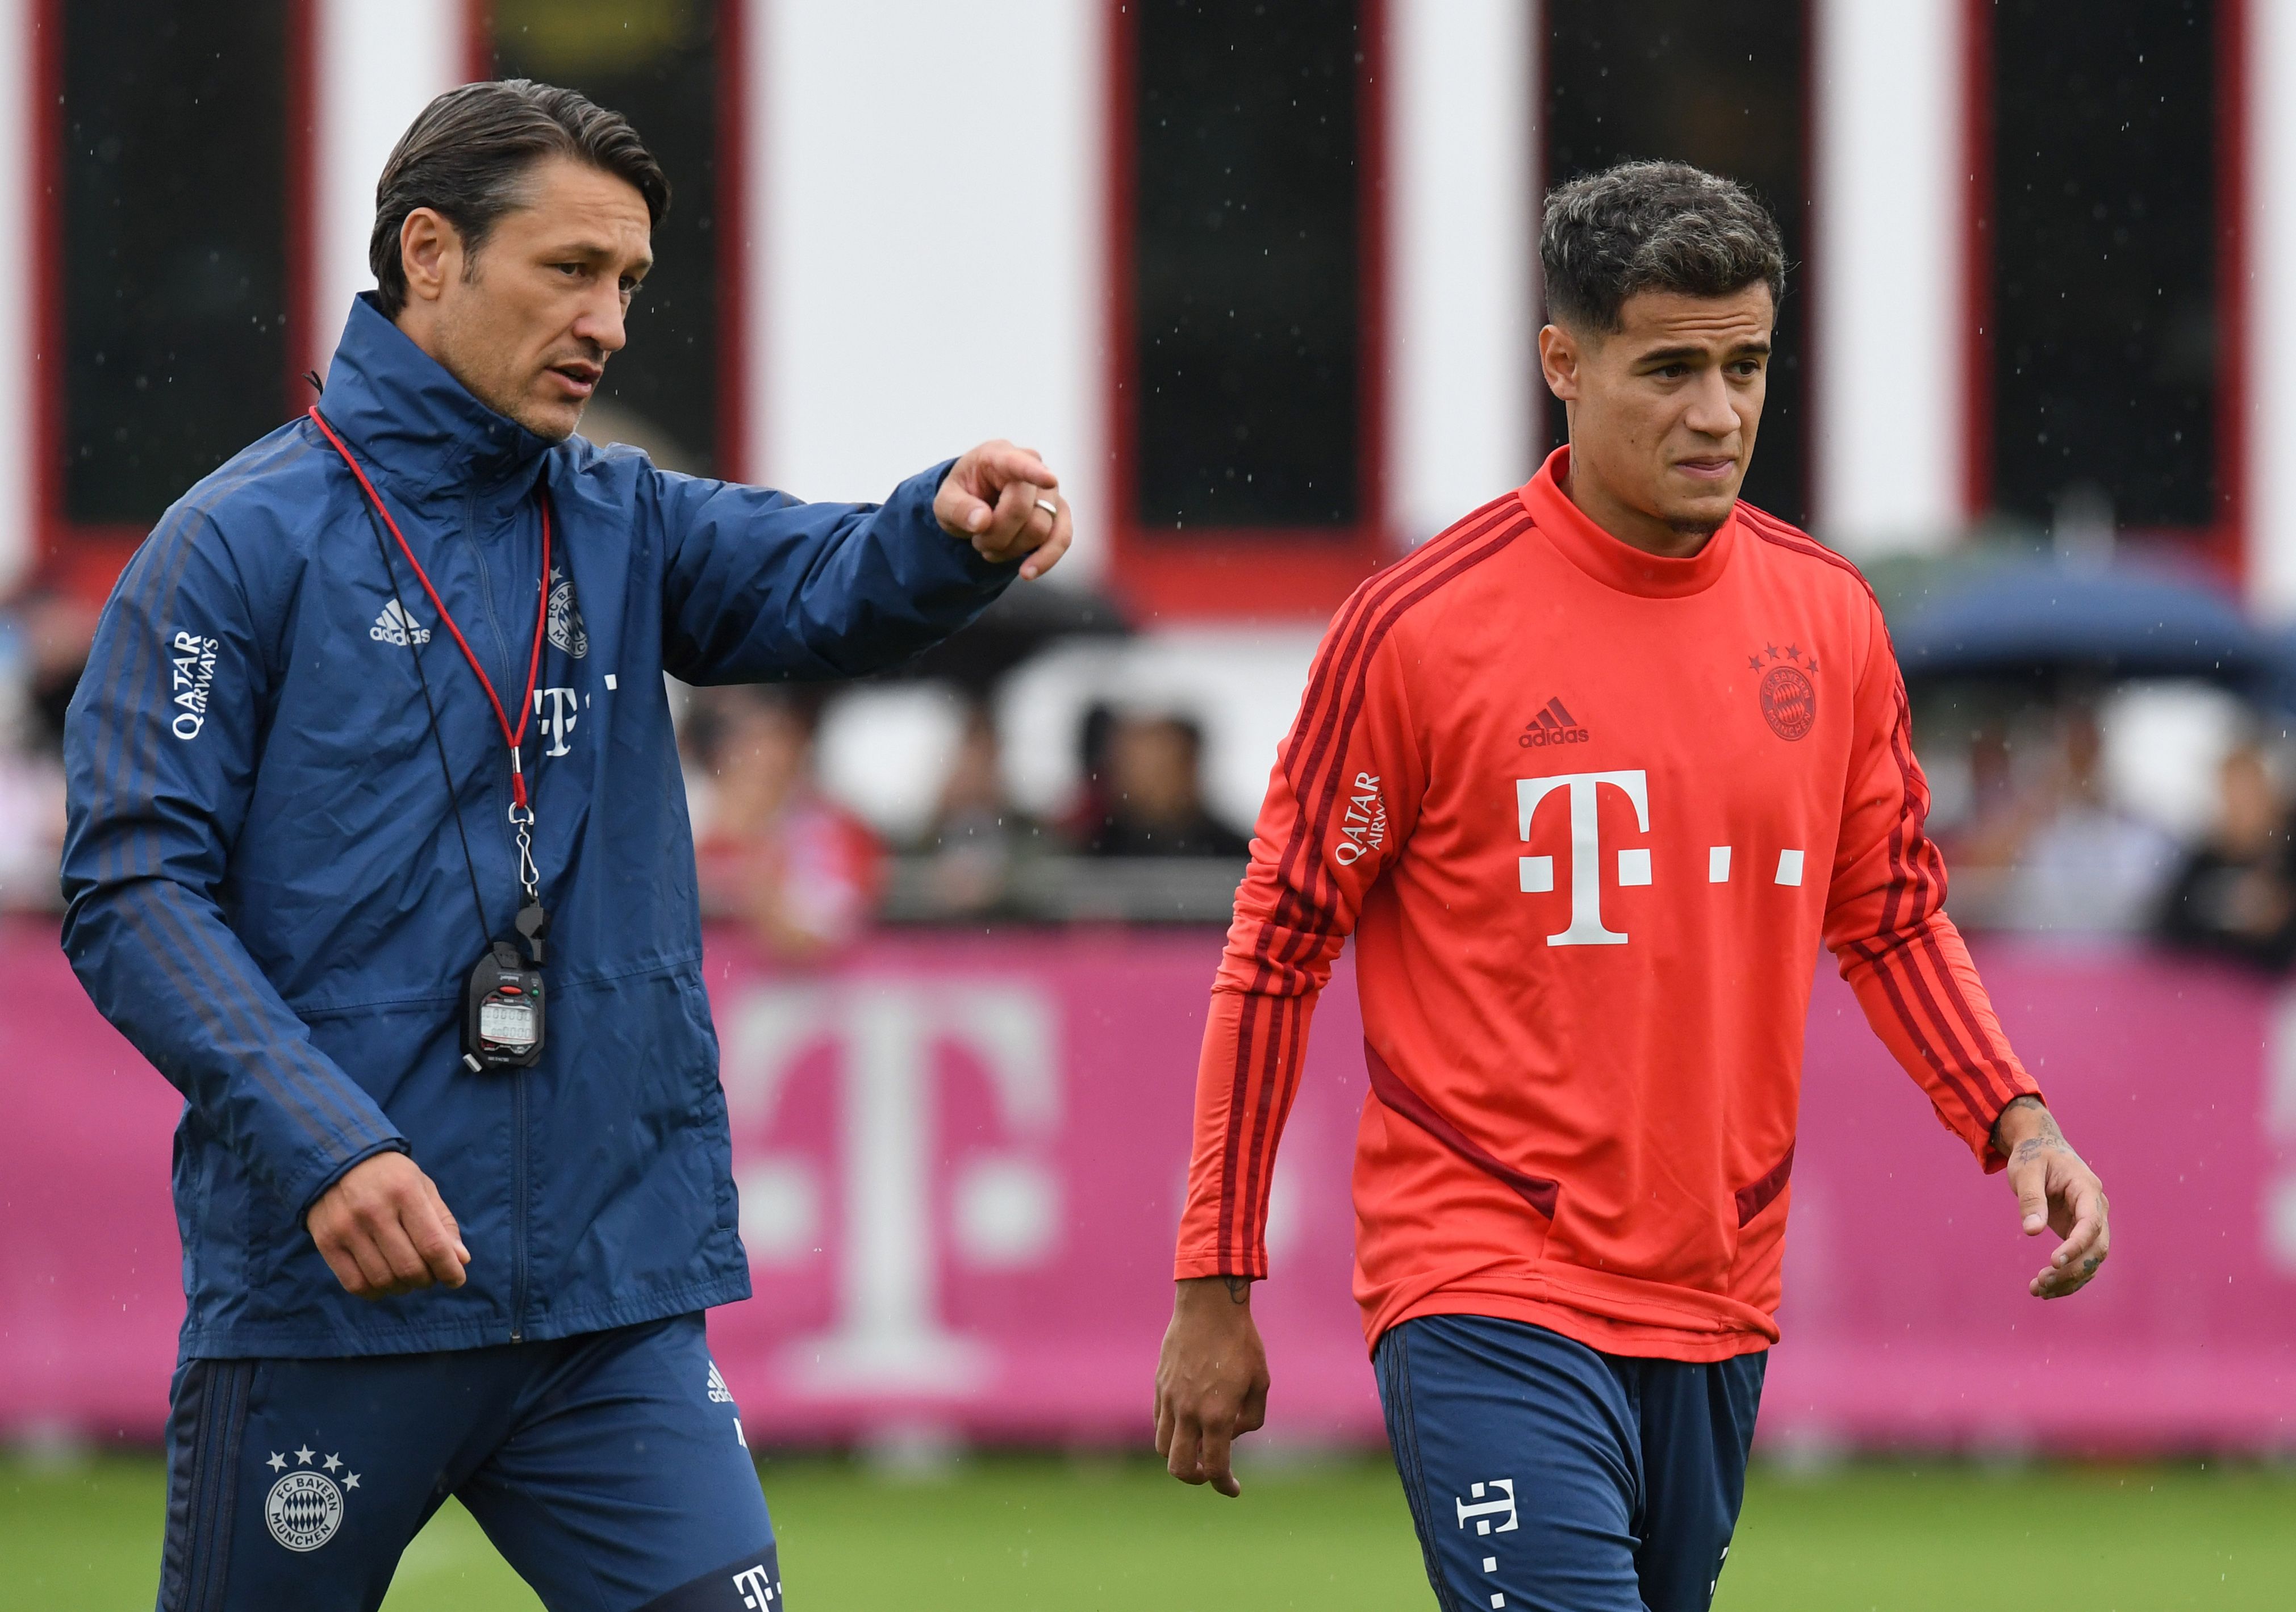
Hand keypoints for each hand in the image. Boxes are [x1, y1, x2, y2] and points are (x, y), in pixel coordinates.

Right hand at [306, 1152, 469, 1299]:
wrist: (337, 1159)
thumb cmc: (390, 1176)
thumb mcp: (422, 1186)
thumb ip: (443, 1223)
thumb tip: (461, 1260)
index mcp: (405, 1192)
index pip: (433, 1245)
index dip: (449, 1270)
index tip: (456, 1279)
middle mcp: (374, 1211)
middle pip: (409, 1267)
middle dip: (427, 1280)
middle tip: (430, 1276)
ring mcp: (347, 1228)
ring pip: (383, 1279)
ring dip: (403, 1287)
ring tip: (408, 1278)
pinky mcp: (326, 1242)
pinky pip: (355, 1284)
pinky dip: (375, 1292)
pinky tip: (384, 1283)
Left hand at [934, 440, 1072, 579]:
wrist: (978, 503)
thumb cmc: (962, 495)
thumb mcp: (944, 501)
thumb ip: (958, 509)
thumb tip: (982, 521)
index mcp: (999, 455)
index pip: (1018, 463)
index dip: (1033, 473)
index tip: (1048, 480)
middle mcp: (1032, 467)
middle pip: (1023, 510)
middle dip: (997, 535)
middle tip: (977, 541)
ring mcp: (1049, 490)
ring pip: (1039, 529)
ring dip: (1010, 548)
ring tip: (990, 545)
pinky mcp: (1060, 513)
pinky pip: (1061, 539)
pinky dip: (1044, 559)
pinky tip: (1027, 572)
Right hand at [1153, 1276, 1269, 1496]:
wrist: (1209, 1306)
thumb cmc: (1241, 1342)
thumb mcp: (1260, 1383)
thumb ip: (1250, 1418)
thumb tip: (1232, 1434)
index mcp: (1217, 1416)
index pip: (1214, 1467)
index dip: (1223, 1485)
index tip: (1232, 1489)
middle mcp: (1189, 1412)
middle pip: (1180, 1467)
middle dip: (1195, 1478)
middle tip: (1210, 1471)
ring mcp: (1169, 1399)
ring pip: (1163, 1447)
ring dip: (1180, 1454)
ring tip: (1198, 1444)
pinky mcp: (1160, 1385)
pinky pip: (1159, 1420)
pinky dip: (1171, 1430)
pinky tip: (1187, 1420)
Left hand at [1992, 1096, 2109, 1298]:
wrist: (2040, 1148)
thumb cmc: (2033, 1156)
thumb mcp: (2026, 1170)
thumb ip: (2031, 1199)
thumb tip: (2032, 1231)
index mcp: (2087, 1190)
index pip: (2091, 1223)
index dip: (2076, 1245)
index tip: (2053, 1262)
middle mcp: (2095, 1209)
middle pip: (2096, 1248)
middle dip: (2072, 1269)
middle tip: (2041, 1283)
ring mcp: (2090, 1222)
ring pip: (2091, 1260)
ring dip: (2069, 1279)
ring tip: (2037, 1290)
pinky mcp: (2078, 1232)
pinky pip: (2079, 1259)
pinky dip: (2065, 1276)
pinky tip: (2044, 1288)